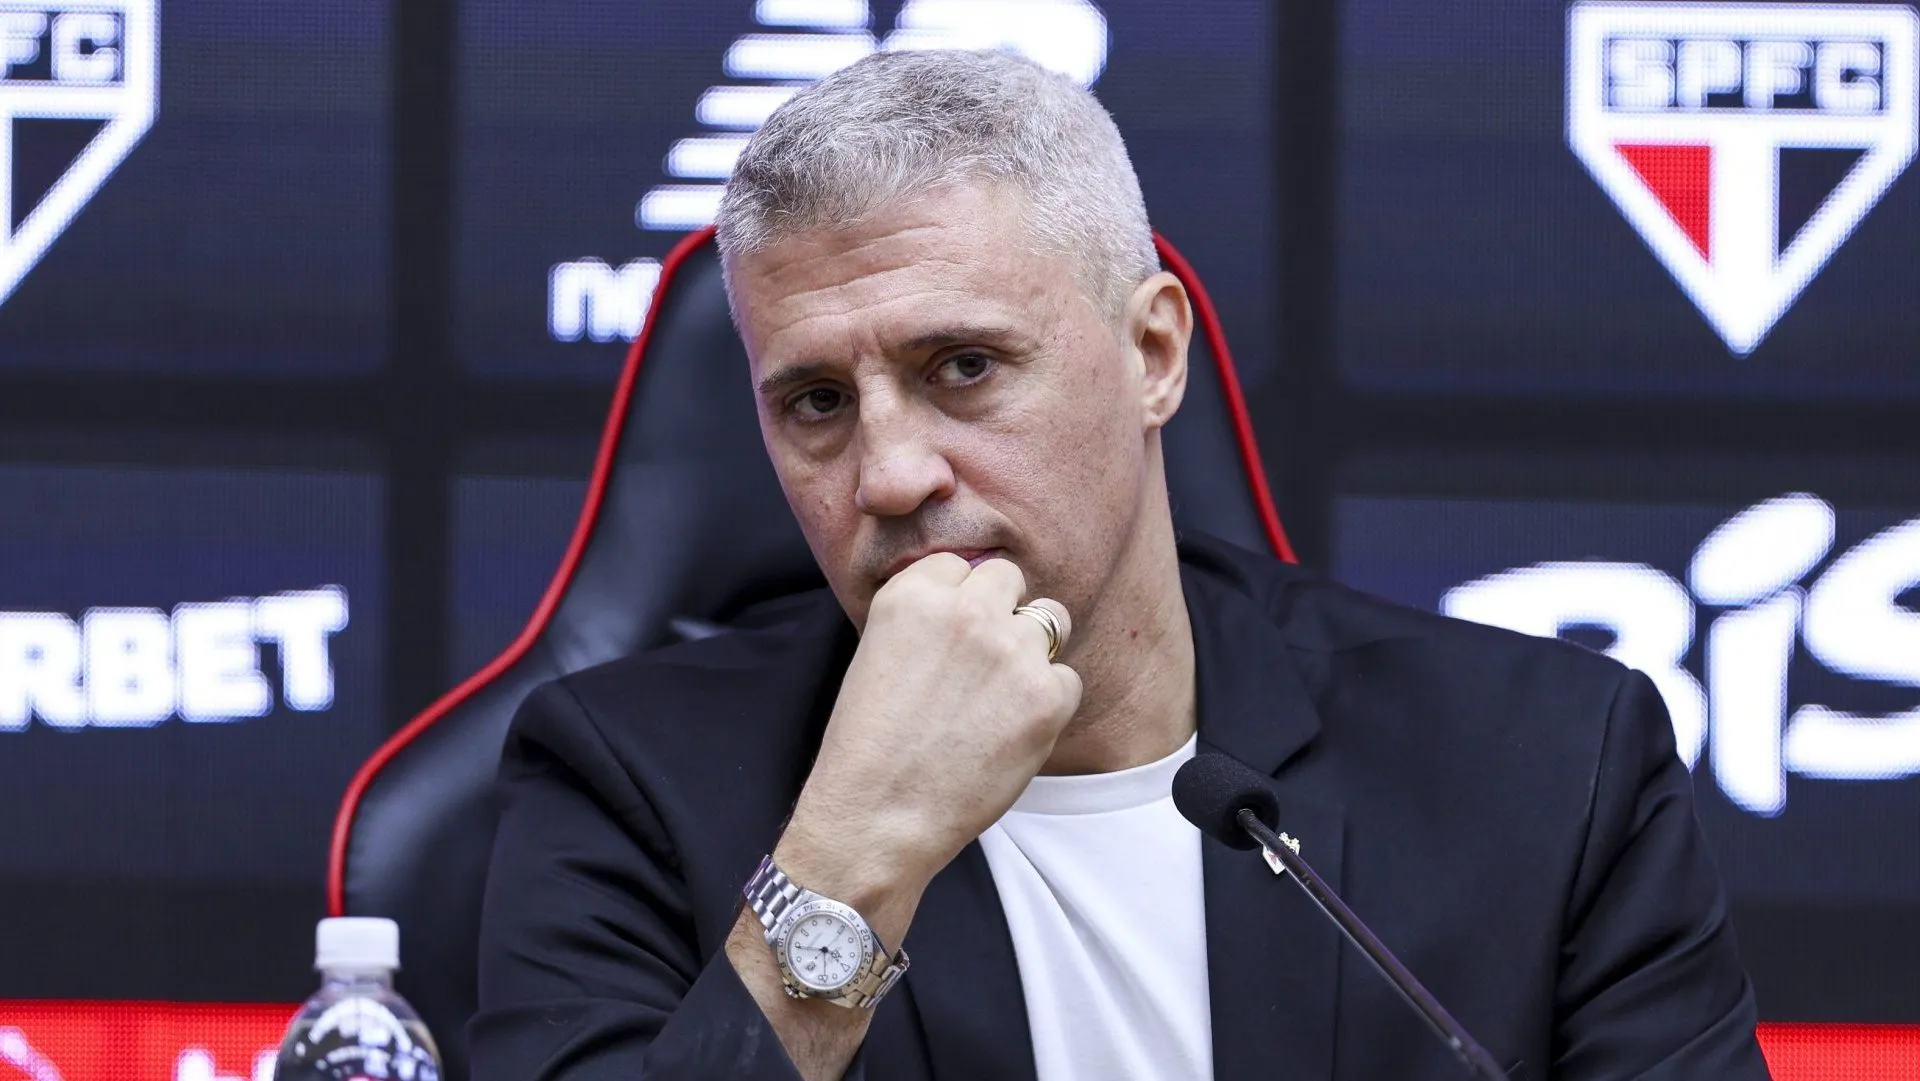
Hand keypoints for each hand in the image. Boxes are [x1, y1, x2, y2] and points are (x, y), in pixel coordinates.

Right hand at [778, 554, 1080, 905]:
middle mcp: (964, 610)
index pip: (961, 566)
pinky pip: (1067, 680)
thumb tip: (975, 600)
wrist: (876, 817)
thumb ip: (927, 619)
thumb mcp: (878, 653)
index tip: (949, 639)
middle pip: (1010, 579)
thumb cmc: (871, 747)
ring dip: (1033, 650)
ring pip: (1051, 619)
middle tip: (981, 665)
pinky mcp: (1045, 695)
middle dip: (1002, 613)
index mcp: (912, 593)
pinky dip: (1048, 704)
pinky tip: (1010, 733)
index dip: (959, 602)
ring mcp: (1010, 650)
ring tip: (999, 697)